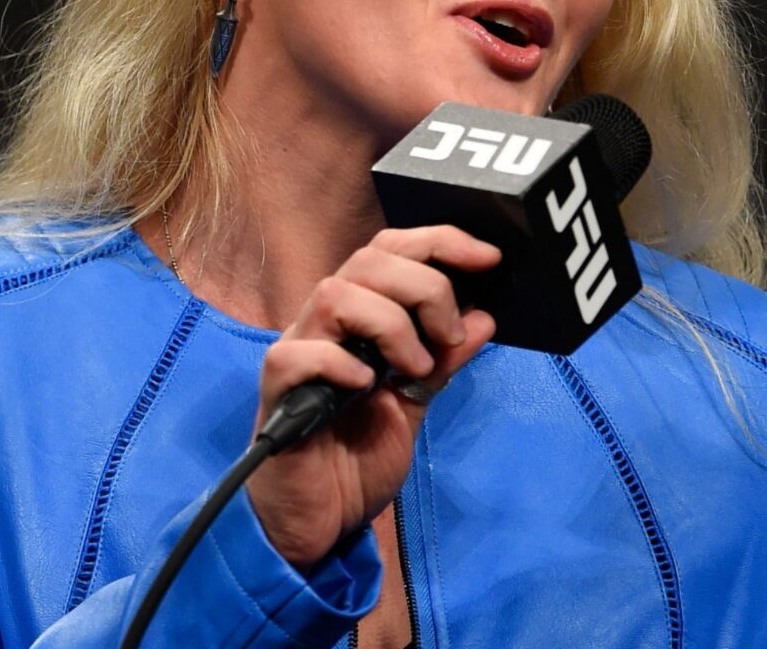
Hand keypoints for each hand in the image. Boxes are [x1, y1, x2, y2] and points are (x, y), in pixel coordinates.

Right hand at [244, 226, 498, 568]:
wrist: (319, 524)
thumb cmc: (356, 460)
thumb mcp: (416, 404)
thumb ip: (444, 362)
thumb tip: (483, 319)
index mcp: (360, 320)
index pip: (392, 252)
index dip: (440, 242)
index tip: (489, 258)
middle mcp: (325, 327)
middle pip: (368, 261)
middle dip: (424, 286)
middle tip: (447, 336)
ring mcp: (299, 356)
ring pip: (335, 295)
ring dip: (390, 324)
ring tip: (413, 368)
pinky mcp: (277, 394)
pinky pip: (298, 354)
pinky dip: (339, 362)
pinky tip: (366, 387)